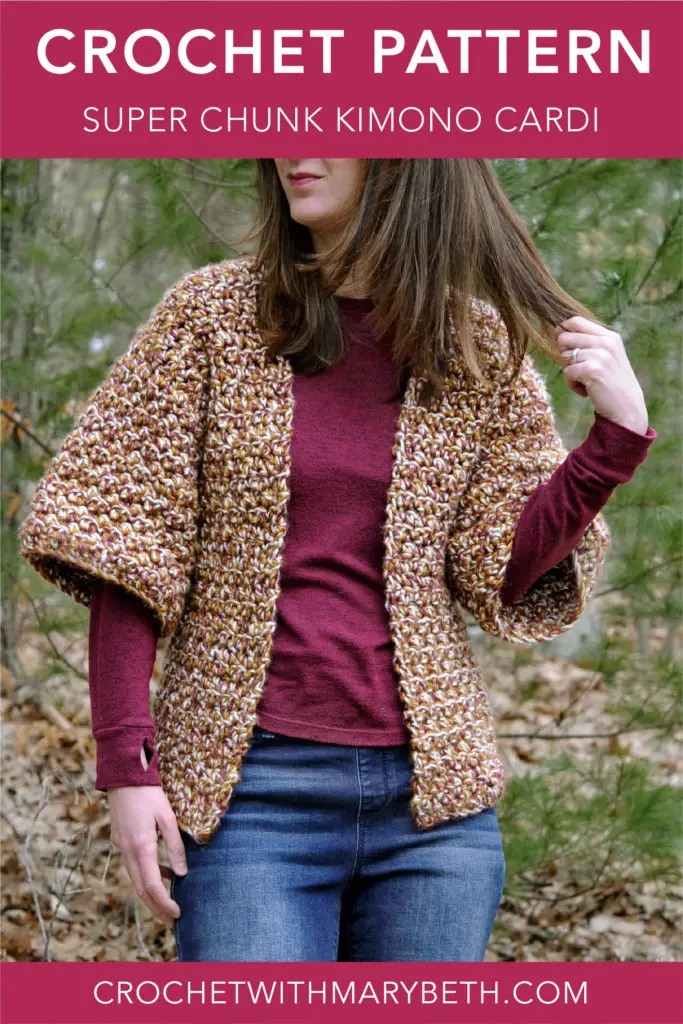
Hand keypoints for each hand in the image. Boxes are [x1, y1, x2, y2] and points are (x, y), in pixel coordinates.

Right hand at [108, 786, 187, 927]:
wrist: (124, 776)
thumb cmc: (149, 794)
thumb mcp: (168, 818)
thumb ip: (174, 846)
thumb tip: (182, 873)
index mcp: (140, 847)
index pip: (151, 886)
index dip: (164, 903)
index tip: (177, 914)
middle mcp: (127, 851)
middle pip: (140, 889)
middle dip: (156, 907)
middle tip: (171, 920)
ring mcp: (121, 846)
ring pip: (135, 879)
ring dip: (150, 893)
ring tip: (168, 902)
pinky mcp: (119, 840)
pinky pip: (132, 865)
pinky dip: (145, 875)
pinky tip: (161, 873)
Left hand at [555, 316, 649, 435]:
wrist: (626, 409)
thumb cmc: (611, 384)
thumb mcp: (606, 357)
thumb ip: (588, 343)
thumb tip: (558, 331)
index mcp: (609, 336)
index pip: (575, 321)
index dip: (563, 332)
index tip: (567, 348)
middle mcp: (606, 342)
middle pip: (564, 337)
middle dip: (565, 355)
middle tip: (579, 369)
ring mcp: (600, 355)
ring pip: (564, 357)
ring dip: (570, 373)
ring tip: (586, 382)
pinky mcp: (593, 370)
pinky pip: (567, 373)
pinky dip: (572, 385)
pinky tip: (587, 391)